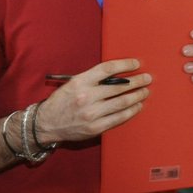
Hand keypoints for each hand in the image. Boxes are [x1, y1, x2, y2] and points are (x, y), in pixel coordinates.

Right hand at [33, 60, 151, 143]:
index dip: (125, 65)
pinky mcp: (95, 127)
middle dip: (137, 81)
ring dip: (137, 96)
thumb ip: (92, 79)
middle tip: (147, 78)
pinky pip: (119, 118)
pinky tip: (137, 106)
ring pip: (122, 102)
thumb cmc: (60, 102)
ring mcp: (92, 113)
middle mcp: (86, 97)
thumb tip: (118, 76)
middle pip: (119, 86)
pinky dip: (131, 111)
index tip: (136, 64)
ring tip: (145, 92)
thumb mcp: (72, 84)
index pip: (108, 69)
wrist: (46, 124)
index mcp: (80, 82)